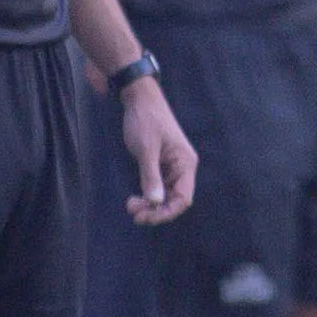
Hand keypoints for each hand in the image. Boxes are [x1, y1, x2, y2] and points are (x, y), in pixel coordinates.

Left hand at [118, 77, 197, 225]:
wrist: (140, 99)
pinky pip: (159, 186)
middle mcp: (182, 167)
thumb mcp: (146, 150)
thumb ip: (150, 176)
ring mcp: (172, 166)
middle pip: (175, 199)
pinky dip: (148, 194)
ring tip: (131, 204)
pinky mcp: (162, 164)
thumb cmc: (145, 121)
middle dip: (155, 209)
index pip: (183, 198)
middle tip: (133, 212)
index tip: (145, 217)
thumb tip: (155, 202)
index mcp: (185, 164)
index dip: (166, 212)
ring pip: (166, 194)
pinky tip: (136, 196)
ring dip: (150, 203)